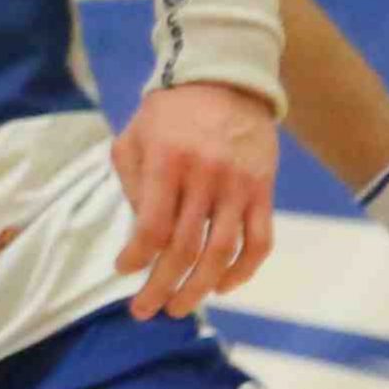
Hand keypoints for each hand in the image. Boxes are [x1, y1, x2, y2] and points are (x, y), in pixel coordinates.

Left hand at [109, 79, 275, 317]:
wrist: (227, 78)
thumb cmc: (170, 112)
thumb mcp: (135, 135)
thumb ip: (132, 183)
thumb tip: (141, 236)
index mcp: (167, 162)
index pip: (152, 227)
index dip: (138, 258)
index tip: (124, 271)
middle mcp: (204, 178)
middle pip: (184, 249)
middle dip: (162, 286)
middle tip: (146, 310)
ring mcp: (238, 187)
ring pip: (222, 253)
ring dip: (199, 289)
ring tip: (179, 308)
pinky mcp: (263, 191)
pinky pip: (259, 241)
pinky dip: (243, 271)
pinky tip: (223, 286)